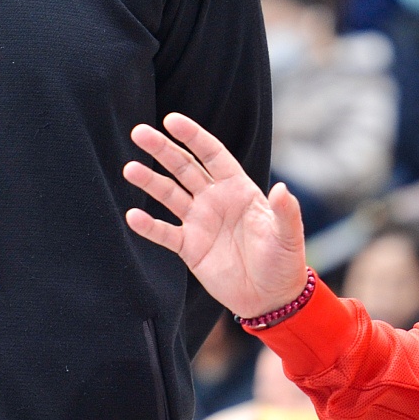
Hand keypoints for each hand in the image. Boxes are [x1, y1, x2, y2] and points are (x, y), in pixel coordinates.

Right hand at [124, 112, 308, 319]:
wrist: (270, 299)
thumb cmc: (284, 262)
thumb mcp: (288, 235)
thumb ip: (285, 212)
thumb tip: (283, 188)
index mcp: (239, 188)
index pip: (212, 154)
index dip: (193, 137)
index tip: (171, 120)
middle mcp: (215, 199)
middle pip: (184, 167)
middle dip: (162, 149)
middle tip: (139, 132)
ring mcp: (200, 222)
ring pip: (169, 194)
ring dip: (150, 181)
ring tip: (130, 168)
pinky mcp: (190, 247)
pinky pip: (165, 232)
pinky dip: (148, 225)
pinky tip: (132, 215)